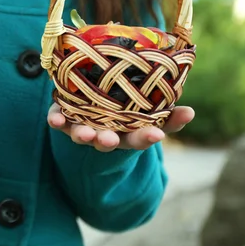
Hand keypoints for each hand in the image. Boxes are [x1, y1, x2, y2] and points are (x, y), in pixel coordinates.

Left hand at [47, 104, 194, 151]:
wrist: (93, 104)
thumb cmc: (127, 112)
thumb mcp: (151, 115)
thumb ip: (169, 117)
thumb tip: (191, 113)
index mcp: (125, 135)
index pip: (138, 139)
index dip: (146, 137)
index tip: (156, 134)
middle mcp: (103, 134)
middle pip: (106, 141)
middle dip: (107, 142)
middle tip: (109, 140)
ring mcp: (81, 127)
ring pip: (81, 134)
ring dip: (82, 135)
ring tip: (85, 134)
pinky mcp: (63, 117)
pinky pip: (58, 120)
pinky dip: (55, 120)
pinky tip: (54, 120)